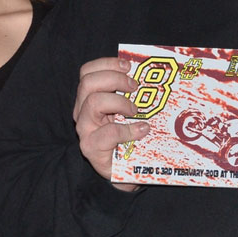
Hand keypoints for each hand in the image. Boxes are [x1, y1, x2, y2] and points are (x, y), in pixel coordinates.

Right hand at [72, 57, 148, 190]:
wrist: (123, 172)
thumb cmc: (129, 138)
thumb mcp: (129, 112)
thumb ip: (133, 95)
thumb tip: (155, 76)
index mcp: (90, 97)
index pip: (87, 71)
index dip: (107, 64)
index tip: (128, 65)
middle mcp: (82, 111)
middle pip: (88, 82)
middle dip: (114, 79)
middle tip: (134, 87)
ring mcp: (85, 129)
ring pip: (93, 102)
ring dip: (119, 102)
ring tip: (135, 110)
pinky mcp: (91, 147)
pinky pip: (107, 132)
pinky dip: (127, 130)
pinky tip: (142, 131)